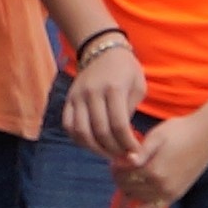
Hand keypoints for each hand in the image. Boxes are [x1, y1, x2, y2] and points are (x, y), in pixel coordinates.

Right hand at [61, 41, 147, 159]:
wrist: (102, 49)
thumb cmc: (126, 69)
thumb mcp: (138, 86)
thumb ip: (130, 111)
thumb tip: (124, 137)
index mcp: (113, 89)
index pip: (118, 125)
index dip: (127, 144)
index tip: (135, 153)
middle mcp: (92, 93)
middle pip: (100, 131)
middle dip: (113, 149)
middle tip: (123, 157)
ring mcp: (77, 97)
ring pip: (81, 132)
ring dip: (95, 149)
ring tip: (108, 154)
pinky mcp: (68, 100)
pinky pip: (69, 126)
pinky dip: (79, 139)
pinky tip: (92, 144)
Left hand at [120, 101, 207, 207]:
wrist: (207, 135)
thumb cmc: (180, 131)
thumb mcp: (157, 136)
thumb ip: (140, 151)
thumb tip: (127, 161)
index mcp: (154, 170)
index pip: (123, 174)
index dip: (115, 166)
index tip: (115, 158)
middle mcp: (161, 185)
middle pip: (127, 186)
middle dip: (119, 176)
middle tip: (119, 164)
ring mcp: (169, 192)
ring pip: (136, 196)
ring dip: (127, 187)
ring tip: (126, 175)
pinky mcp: (175, 195)